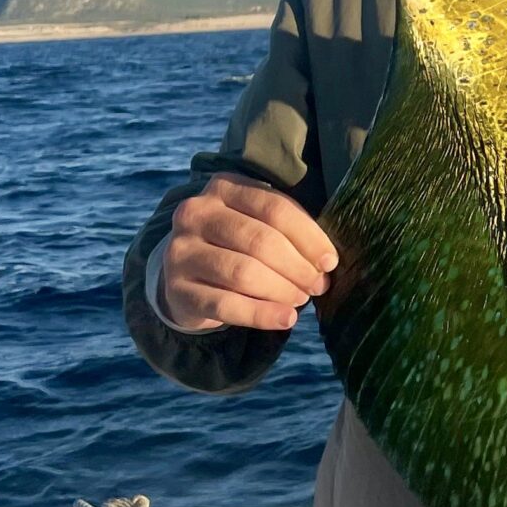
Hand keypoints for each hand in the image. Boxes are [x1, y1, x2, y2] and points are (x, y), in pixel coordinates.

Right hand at [158, 173, 339, 333]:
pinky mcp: (176, 289)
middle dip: (297, 267)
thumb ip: (286, 230)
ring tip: (300, 299)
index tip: (329, 261)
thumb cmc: (234, 245)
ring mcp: (181, 251)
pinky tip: (285, 319)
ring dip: (281, 290)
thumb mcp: (255, 222)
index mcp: (223, 187)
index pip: (275, 208)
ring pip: (243, 272)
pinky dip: (261, 315)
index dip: (309, 236)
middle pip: (260, 240)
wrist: (183, 274)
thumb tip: (326, 260)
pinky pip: (226, 305)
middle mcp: (196, 213)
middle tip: (317, 285)